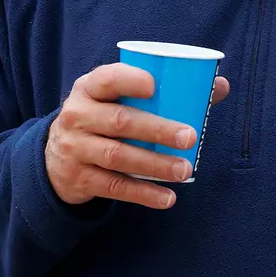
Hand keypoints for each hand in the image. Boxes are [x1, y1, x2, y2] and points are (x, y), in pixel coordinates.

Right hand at [45, 64, 230, 210]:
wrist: (55, 158)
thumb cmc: (102, 118)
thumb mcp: (116, 99)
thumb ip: (162, 91)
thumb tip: (219, 86)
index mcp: (89, 88)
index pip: (107, 79)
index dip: (129, 80)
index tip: (155, 86)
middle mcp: (77, 116)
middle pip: (119, 122)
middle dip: (157, 129)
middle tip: (190, 136)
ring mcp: (75, 149)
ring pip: (117, 156)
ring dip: (154, 164)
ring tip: (185, 170)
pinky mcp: (79, 178)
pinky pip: (114, 187)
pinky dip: (143, 193)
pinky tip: (167, 197)